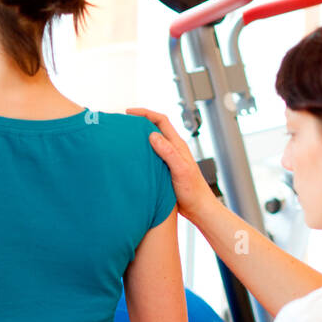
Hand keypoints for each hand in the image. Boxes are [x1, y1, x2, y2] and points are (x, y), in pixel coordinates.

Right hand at [126, 106, 212, 223]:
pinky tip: (132, 159)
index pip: (160, 121)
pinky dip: (140, 153)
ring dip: (139, 138)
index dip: (145, 113)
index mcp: (177, 145)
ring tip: (123, 138)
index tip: (128, 113)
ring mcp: (168, 159)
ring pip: (152, 142)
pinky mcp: (164, 170)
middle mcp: (173, 149)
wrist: (198, 208)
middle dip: (139, 122)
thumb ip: (168, 152)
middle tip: (122, 124)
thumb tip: (152, 135)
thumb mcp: (180, 170)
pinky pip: (151, 156)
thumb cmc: (193, 191)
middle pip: (155, 128)